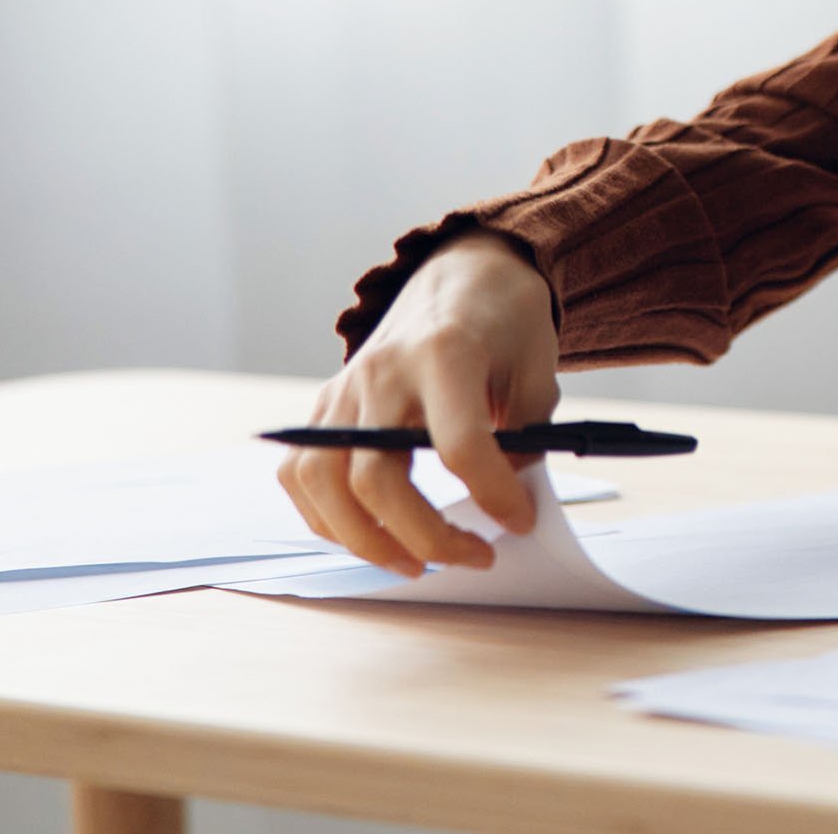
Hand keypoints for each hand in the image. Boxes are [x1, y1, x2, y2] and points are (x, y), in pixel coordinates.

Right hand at [276, 228, 561, 576]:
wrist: (461, 274)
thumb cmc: (506, 322)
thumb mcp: (537, 368)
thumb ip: (526, 438)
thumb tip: (502, 505)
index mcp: (445, 352)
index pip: (458, 445)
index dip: (492, 495)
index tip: (521, 521)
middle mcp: (382, 370)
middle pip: (376, 477)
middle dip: (425, 537)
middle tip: (474, 557)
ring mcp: (345, 387)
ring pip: (322, 483)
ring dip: (365, 540)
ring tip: (414, 564)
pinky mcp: (326, 404)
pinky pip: (300, 474)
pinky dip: (325, 518)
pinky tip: (369, 535)